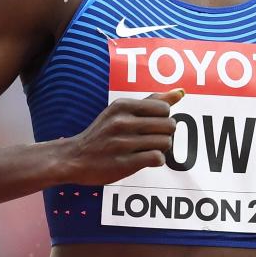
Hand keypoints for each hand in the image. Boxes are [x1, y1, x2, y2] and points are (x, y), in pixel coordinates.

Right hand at [58, 88, 183, 184]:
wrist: (74, 157)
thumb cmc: (103, 132)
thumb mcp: (121, 111)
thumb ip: (151, 101)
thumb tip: (180, 92)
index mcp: (123, 106)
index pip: (164, 108)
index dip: (164, 117)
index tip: (153, 123)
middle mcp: (122, 122)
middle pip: (168, 125)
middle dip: (165, 133)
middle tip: (153, 138)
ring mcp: (123, 143)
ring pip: (165, 142)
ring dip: (161, 148)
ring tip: (148, 148)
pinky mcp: (124, 163)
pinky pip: (157, 158)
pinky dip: (157, 160)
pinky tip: (146, 159)